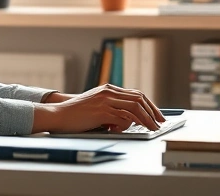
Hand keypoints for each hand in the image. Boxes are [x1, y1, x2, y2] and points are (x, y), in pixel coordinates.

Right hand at [31, 84, 163, 133]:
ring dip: (147, 119)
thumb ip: (111, 109)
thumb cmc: (76, 114)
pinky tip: (134, 129)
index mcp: (108, 89)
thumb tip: (128, 121)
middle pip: (138, 98)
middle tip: (160, 122)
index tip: (157, 115)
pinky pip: (123, 117)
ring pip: (134, 107)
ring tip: (152, 128)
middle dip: (152, 111)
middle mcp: (108, 92)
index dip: (149, 105)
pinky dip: (131, 124)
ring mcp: (105, 100)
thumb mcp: (96, 107)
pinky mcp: (102, 111)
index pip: (135, 94)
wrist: (59, 115)